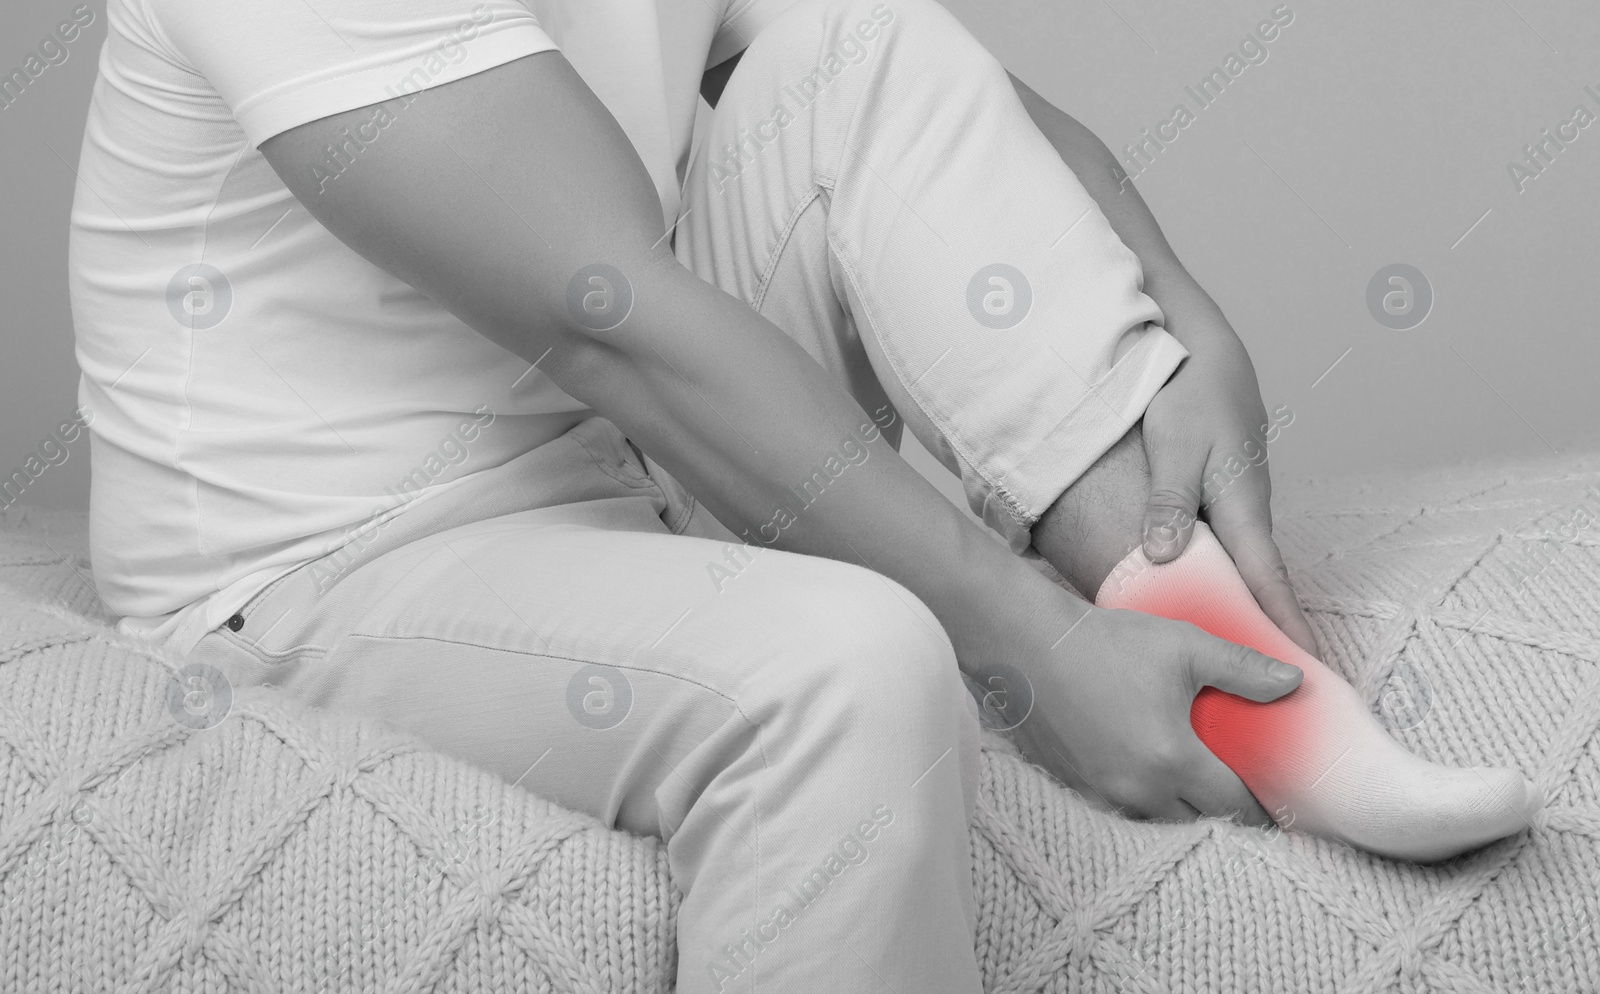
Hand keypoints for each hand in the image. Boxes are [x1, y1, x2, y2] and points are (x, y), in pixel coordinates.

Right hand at [1000, 603, 1302, 823]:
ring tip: (1192, 784)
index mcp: (1173, 759)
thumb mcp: (1186, 646)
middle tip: (1236, 790)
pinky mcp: (1073, 785)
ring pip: (1156, 821)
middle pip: (1197, 822)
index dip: (1261, 809)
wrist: (1029, 643)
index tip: (1274, 805)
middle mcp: (1138, 788)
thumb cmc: (1108, 641)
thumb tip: (1296, 683)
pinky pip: (1119, 809)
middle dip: (1220, 811)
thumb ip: (1244, 668)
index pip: (1234, 806)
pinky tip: (1144, 773)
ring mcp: (1101, 791)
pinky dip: (1139, 799)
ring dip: (1178, 809)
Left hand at [1139, 330, 1319, 656]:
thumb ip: (1169, 503)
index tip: (1308, 669)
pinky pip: (1225, 549)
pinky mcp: (1220, 498)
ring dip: (1245, 608)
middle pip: (1259, 585)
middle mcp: (1247, 513)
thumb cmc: (1192, 396)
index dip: (1285, 626)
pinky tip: (1204, 600)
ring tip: (1241, 661)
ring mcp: (1236, 506)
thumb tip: (1164, 557)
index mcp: (1243, 507)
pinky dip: (1223, 578)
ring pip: (1240, 568)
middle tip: (1280, 688)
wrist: (1204, 354)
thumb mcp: (1174, 449)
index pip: (1268, 581)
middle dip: (1271, 634)